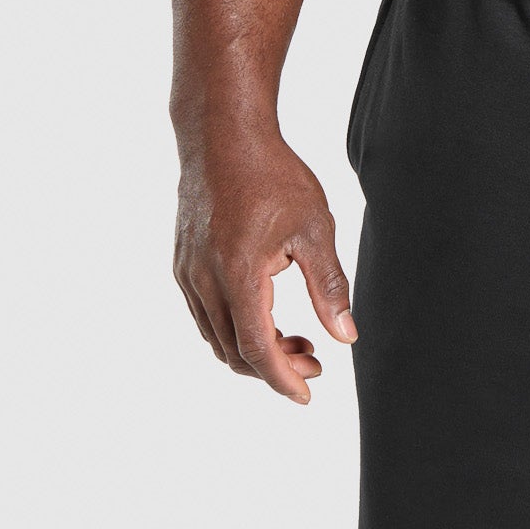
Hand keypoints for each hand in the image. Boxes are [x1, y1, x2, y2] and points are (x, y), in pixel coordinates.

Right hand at [174, 128, 356, 403]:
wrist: (223, 135)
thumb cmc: (273, 175)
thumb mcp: (314, 228)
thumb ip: (329, 285)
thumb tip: (346, 335)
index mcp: (238, 275)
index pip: (258, 350)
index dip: (283, 379)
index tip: (308, 393)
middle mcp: (205, 282)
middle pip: (235, 352)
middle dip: (275, 367)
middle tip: (315, 360)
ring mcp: (188, 274)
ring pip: (217, 337)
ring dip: (255, 349)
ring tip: (298, 339)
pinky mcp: (183, 264)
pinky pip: (205, 315)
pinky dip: (234, 328)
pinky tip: (266, 313)